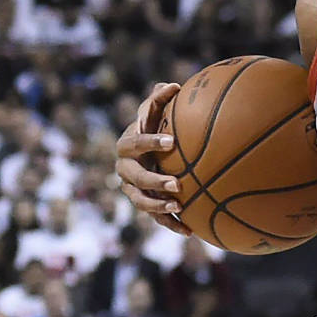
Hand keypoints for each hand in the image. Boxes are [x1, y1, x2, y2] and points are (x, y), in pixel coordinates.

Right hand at [115, 82, 189, 235]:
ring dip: (158, 206)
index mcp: (127, 145)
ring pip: (141, 200)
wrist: (147, 153)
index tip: (171, 142)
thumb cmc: (155, 127)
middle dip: (154, 181)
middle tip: (176, 184)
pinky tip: (191, 231)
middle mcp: (125, 169)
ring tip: (178, 207)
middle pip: (135, 177)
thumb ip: (160, 99)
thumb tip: (174, 85)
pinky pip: (156, 218)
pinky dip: (172, 224)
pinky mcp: (144, 203)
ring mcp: (132, 189)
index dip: (150, 142)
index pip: (134, 143)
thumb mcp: (155, 112)